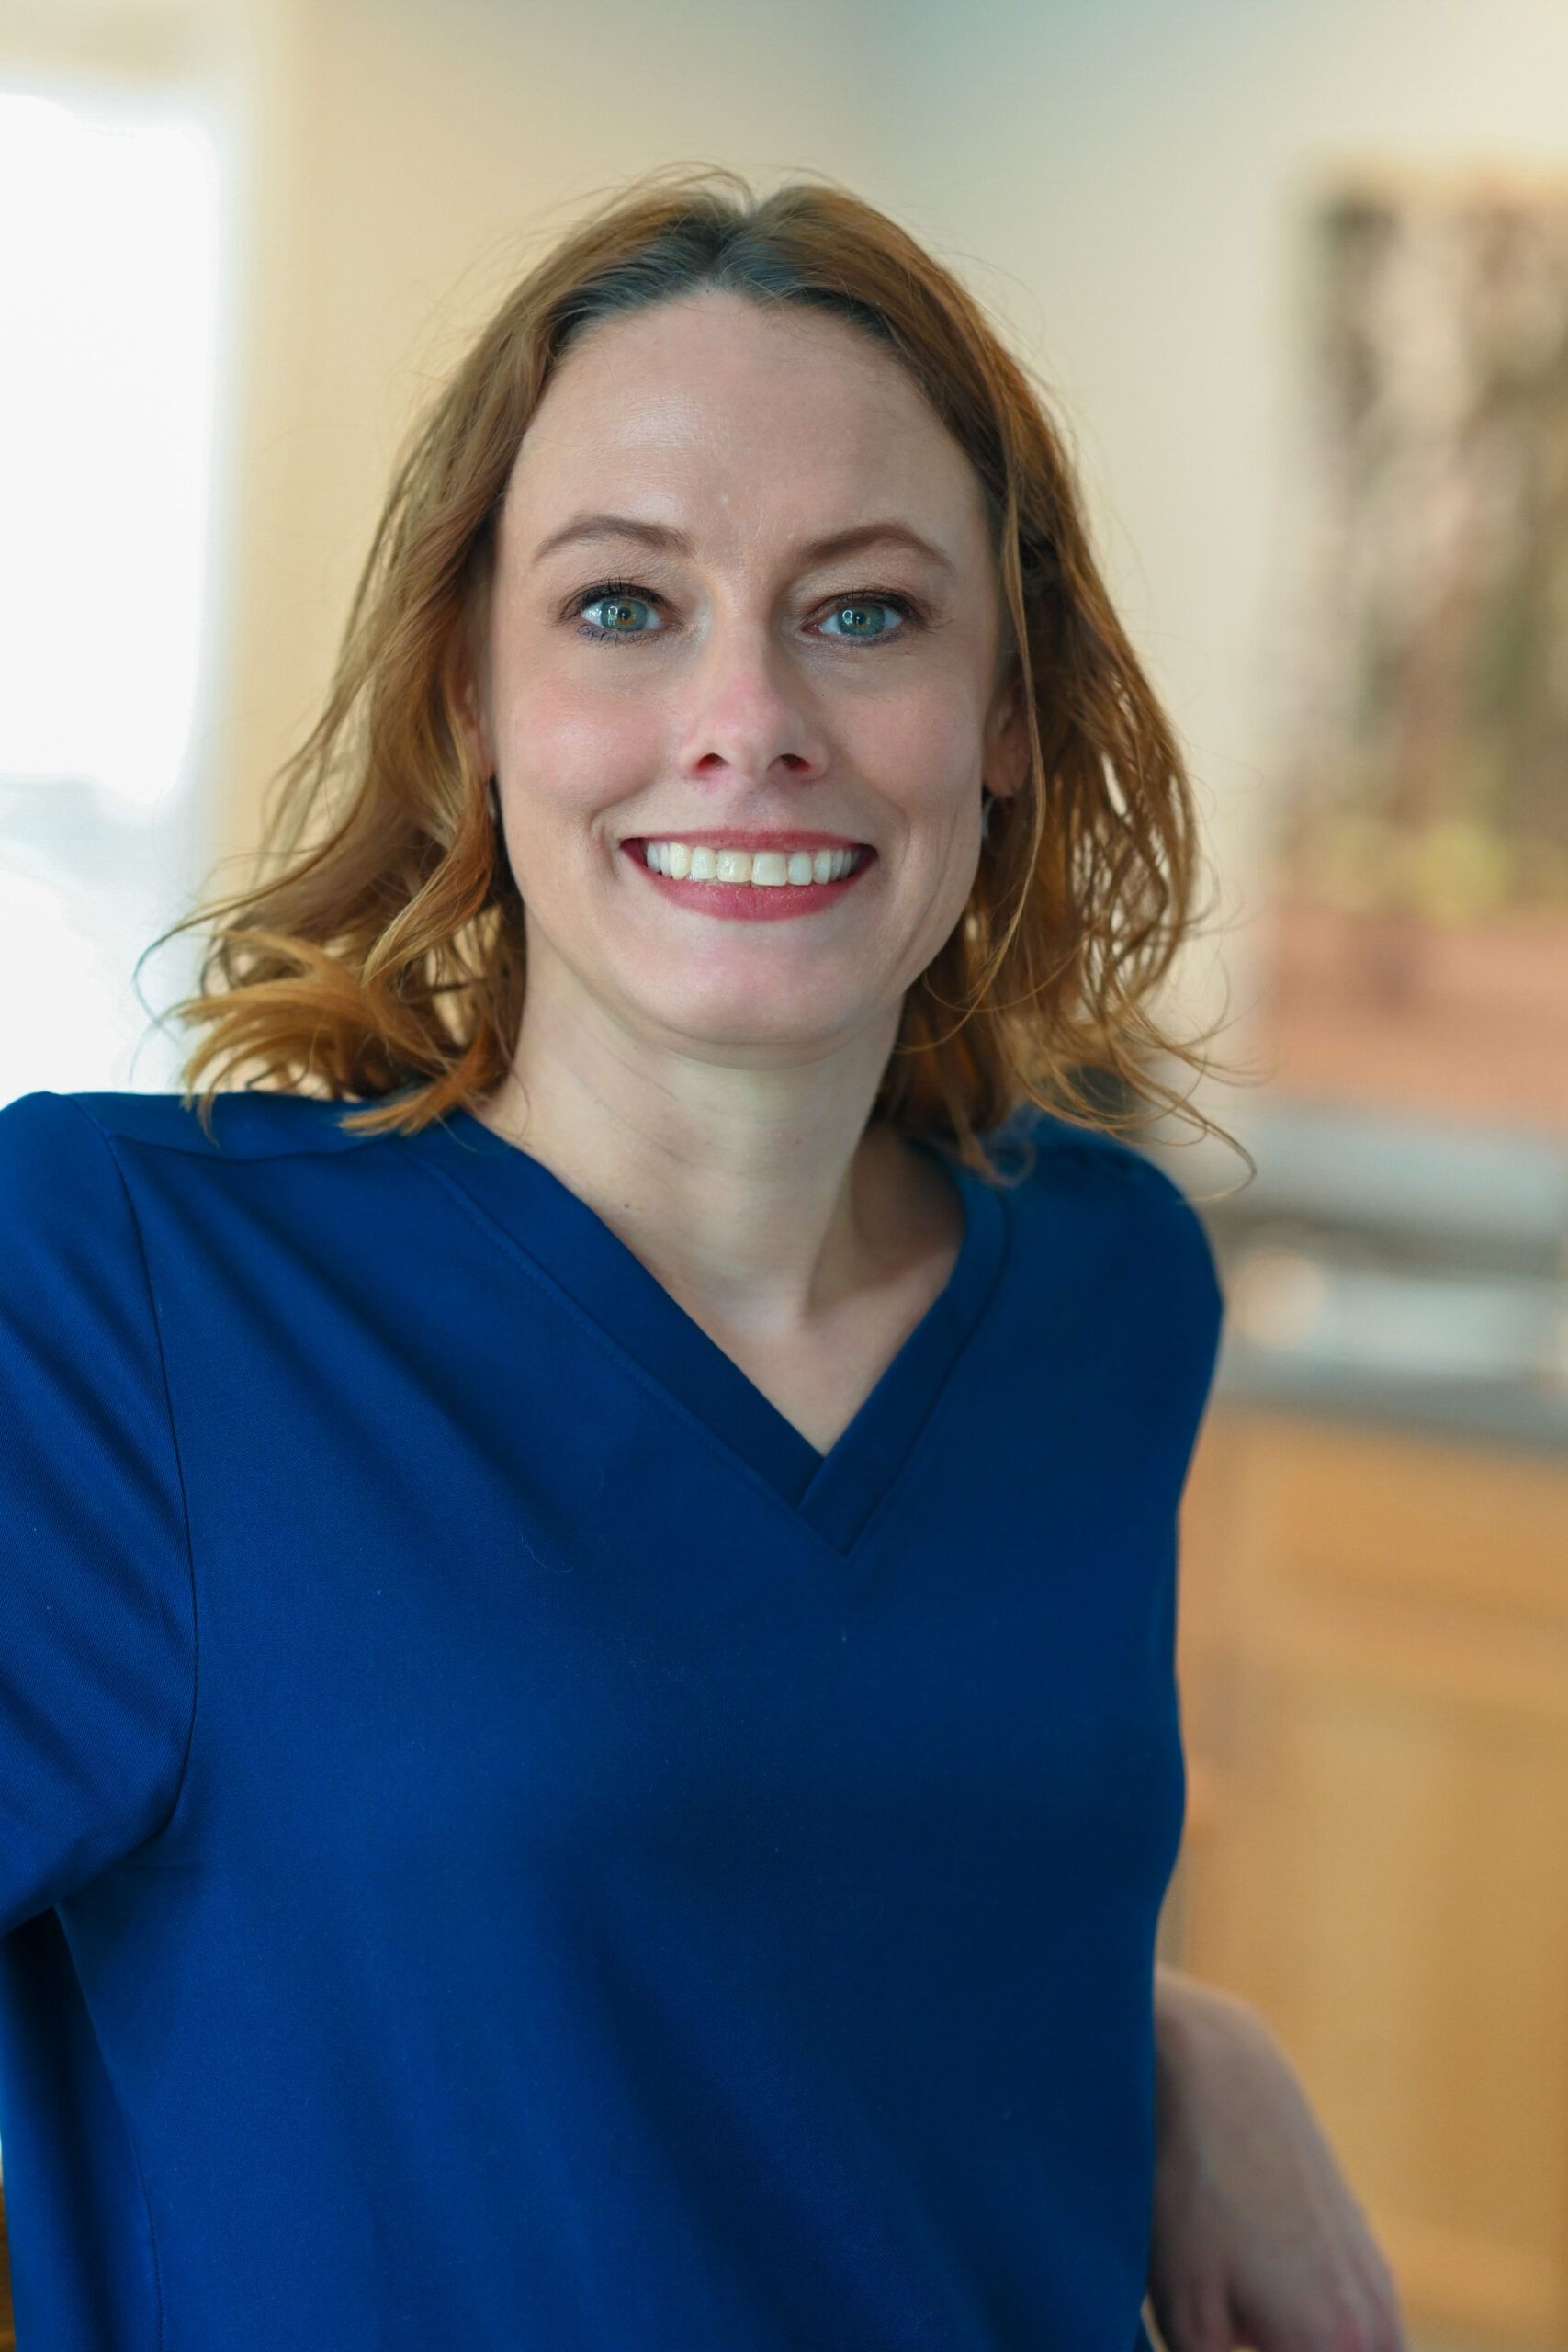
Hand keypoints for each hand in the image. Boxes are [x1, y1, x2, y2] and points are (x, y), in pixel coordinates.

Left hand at [1145, 1968, 1408, 2351]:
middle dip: (1268, 2351)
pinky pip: (1350, 2326)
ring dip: (1296, 2345)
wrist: (1219, 2071)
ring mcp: (1379, 2282)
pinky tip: (1251, 2288)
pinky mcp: (1365, 2249)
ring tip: (1236, 2310)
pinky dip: (1309, 2329)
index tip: (1225, 2339)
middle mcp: (1378, 2325)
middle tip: (1227, 2327)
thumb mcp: (1184, 2315)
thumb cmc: (1187, 2191)